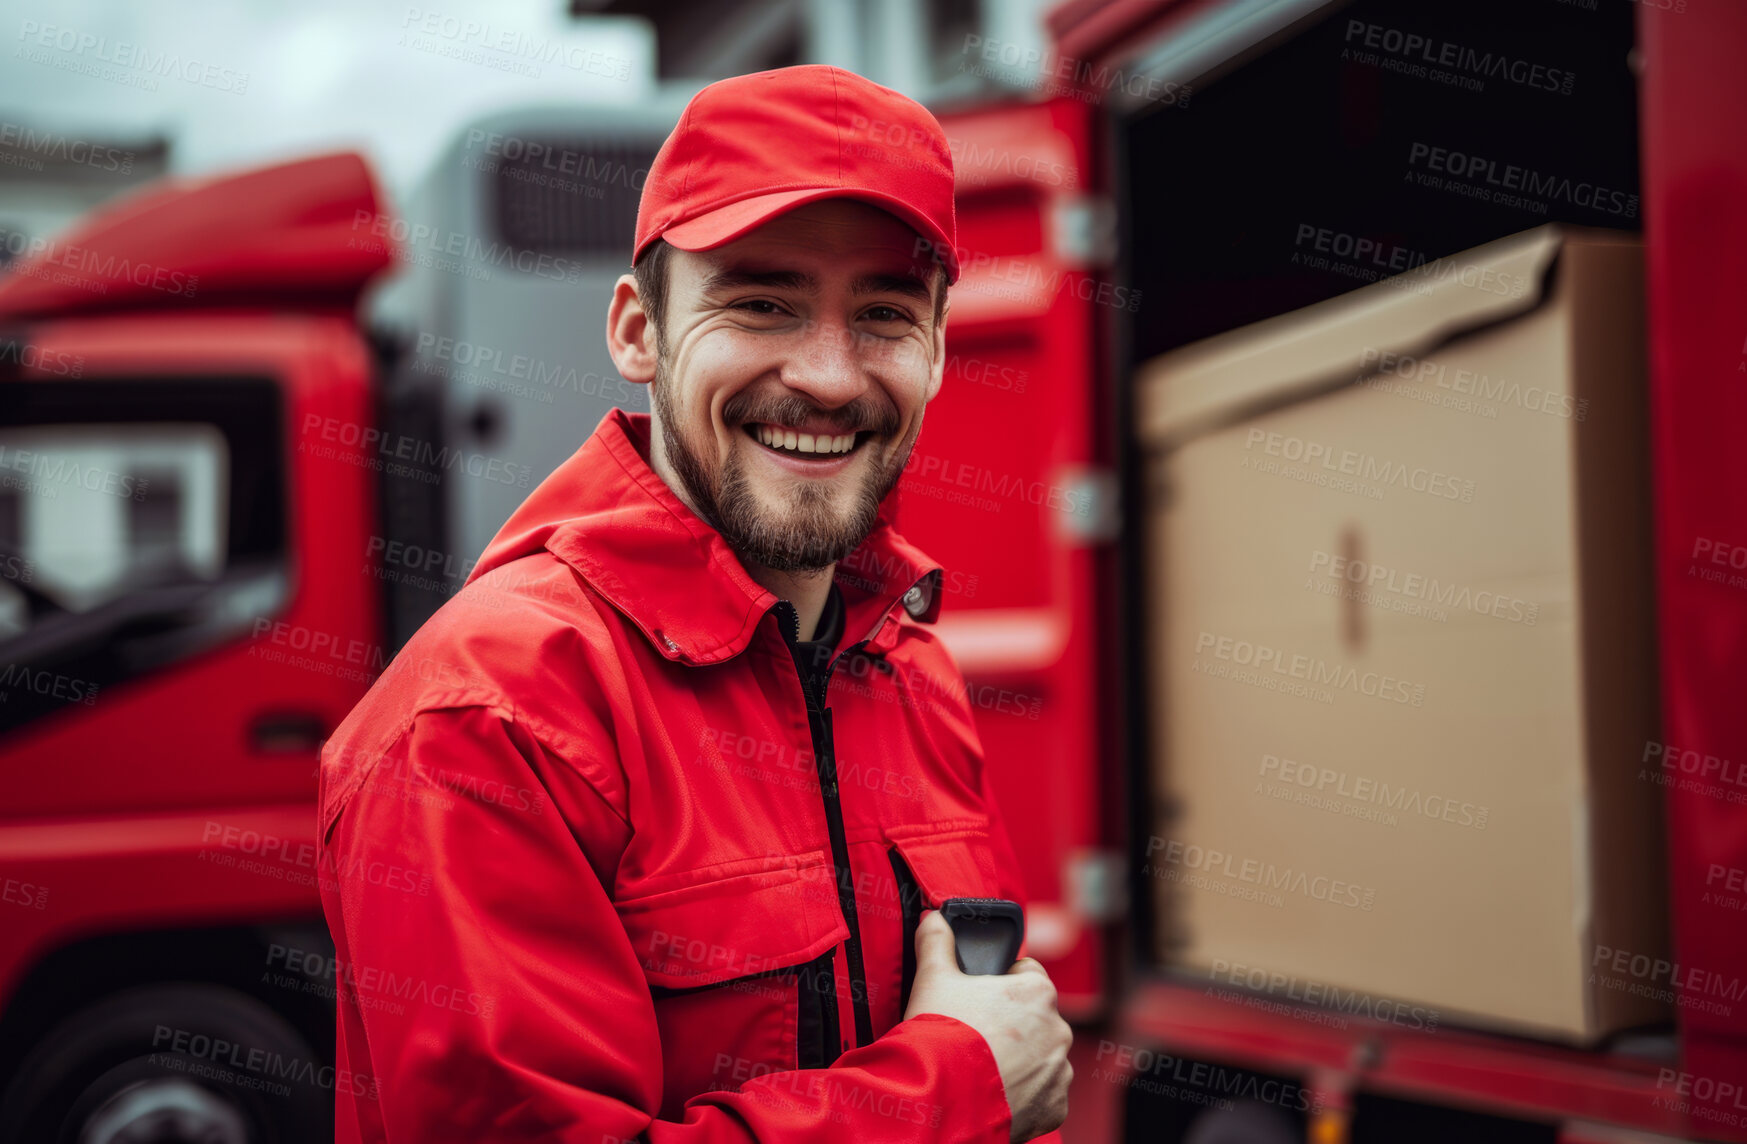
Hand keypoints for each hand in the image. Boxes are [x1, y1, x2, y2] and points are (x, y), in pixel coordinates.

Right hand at [903, 909, 1071, 1140]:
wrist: (940, 1096)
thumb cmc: (941, 1032)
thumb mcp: (932, 978)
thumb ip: (936, 942)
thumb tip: (933, 918)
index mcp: (1037, 991)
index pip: (1028, 974)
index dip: (1002, 984)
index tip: (982, 999)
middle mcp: (1059, 1029)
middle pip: (1035, 1019)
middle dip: (1011, 1026)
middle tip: (976, 1036)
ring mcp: (1059, 1070)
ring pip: (1040, 1058)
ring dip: (1020, 1062)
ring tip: (982, 1068)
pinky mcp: (1054, 1106)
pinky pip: (1042, 1095)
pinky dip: (1023, 1095)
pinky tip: (994, 1092)